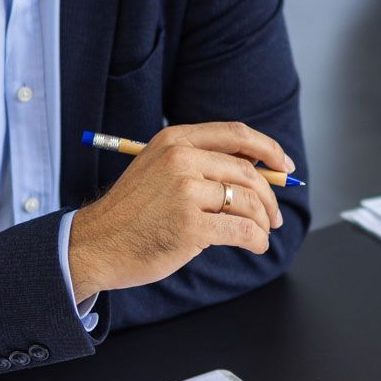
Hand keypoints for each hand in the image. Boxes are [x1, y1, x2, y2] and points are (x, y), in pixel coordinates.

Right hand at [66, 122, 294, 302]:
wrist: (95, 244)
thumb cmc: (132, 212)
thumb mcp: (160, 170)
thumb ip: (201, 164)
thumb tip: (258, 170)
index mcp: (176, 141)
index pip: (237, 134)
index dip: (268, 148)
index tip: (285, 165)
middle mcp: (181, 160)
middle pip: (248, 172)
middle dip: (270, 197)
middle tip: (275, 217)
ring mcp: (185, 192)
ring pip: (248, 202)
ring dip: (263, 222)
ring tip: (262, 235)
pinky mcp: (190, 226)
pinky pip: (242, 230)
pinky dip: (256, 240)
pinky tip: (255, 246)